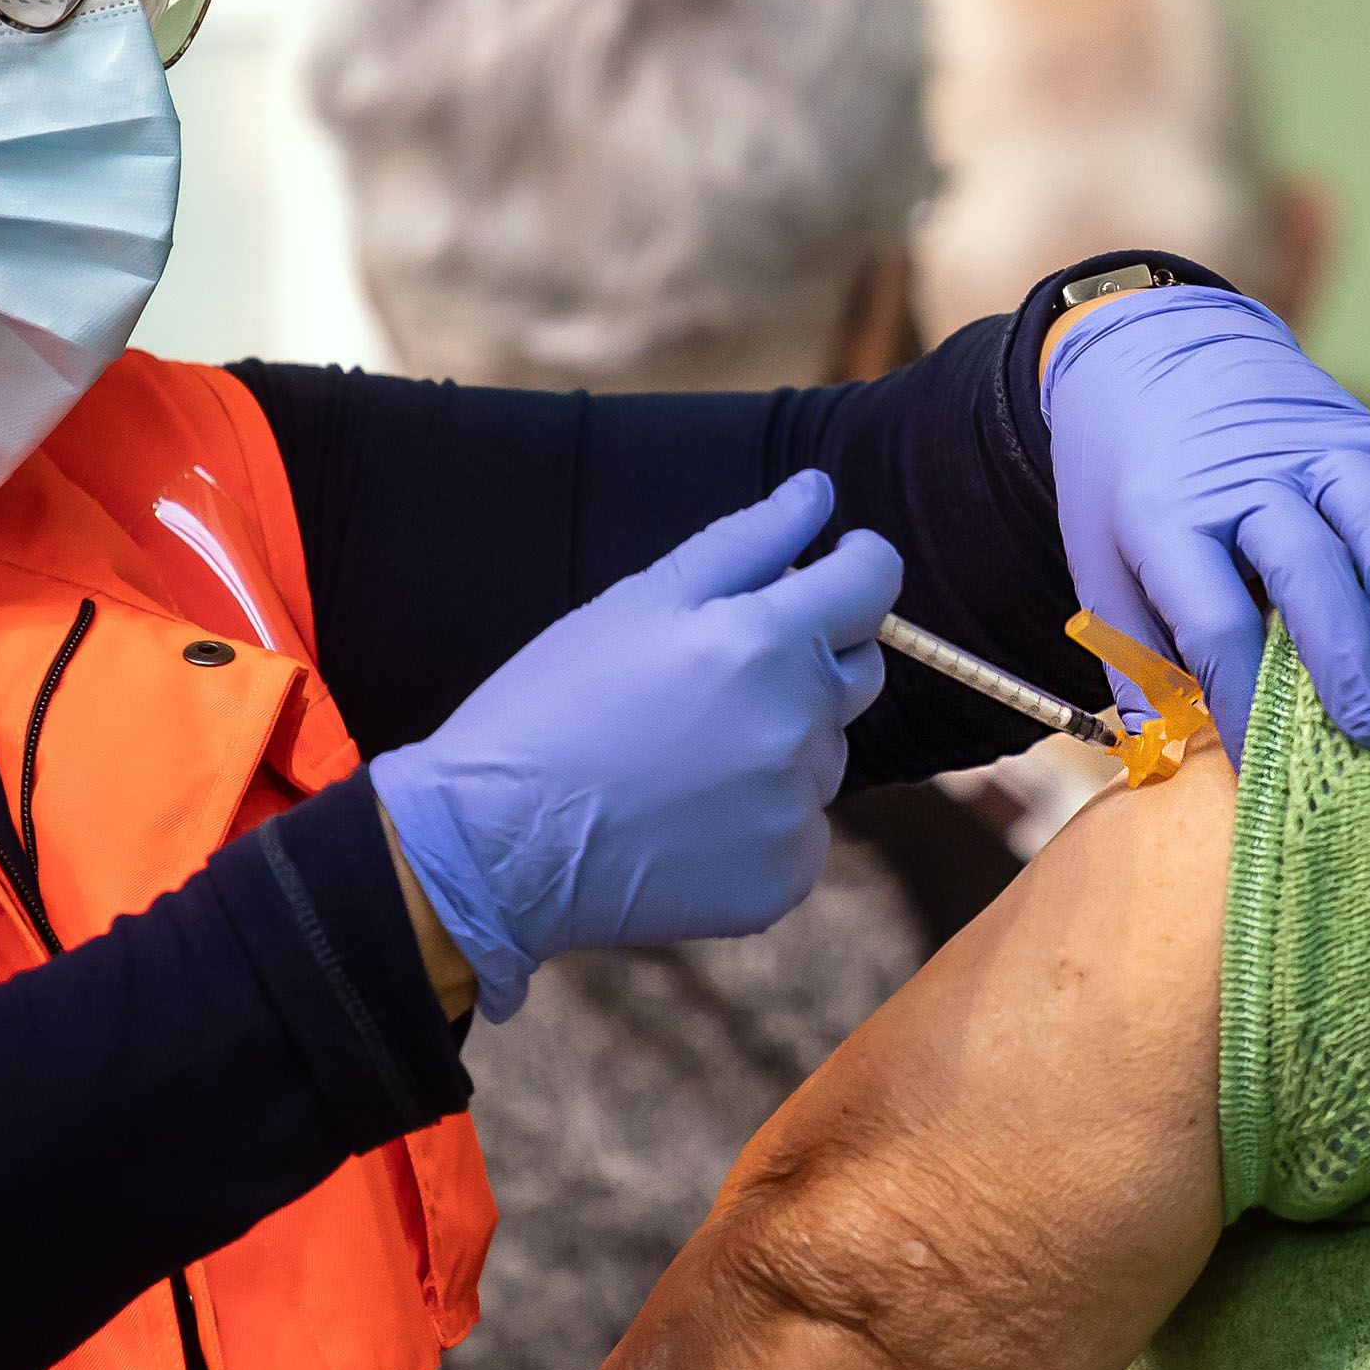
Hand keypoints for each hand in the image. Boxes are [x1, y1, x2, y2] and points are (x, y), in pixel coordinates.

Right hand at [369, 472, 897, 1017]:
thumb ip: (746, 541)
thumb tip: (818, 492)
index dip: (858, 566)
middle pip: (858, 671)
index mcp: (767, 641)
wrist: (495, 845)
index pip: (874, 582)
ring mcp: (797, 809)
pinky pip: (800, 829)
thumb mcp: (638, 601)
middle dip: (811, 658)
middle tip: (717, 677)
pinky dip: (760, 821)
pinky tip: (686, 819)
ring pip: (824, 754)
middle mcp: (799, 725)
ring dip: (779, 743)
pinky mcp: (786, 877)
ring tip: (681, 757)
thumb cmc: (555, 704)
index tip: (832, 569)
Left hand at [1043, 286, 1369, 757]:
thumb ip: (1137, 663)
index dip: (1237, 694)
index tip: (1262, 766)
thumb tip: (1162, 764)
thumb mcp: (1104, 572)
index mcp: (1167, 519)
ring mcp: (1317, 447)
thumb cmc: (1133, 495)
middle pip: (1304, 561)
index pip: (1212, 616)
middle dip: (1342, 650)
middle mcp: (1249, 478)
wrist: (1152, 362)